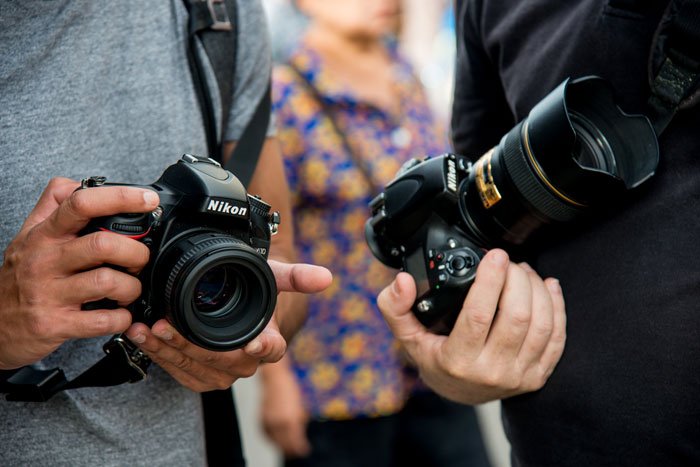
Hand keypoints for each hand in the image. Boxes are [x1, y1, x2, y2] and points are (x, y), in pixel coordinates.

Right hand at [0, 178, 158, 368]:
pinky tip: (121, 314)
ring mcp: (49, 294)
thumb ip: (52, 206)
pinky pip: (103, 320)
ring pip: (107, 281)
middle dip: (136, 252)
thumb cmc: (19, 278)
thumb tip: (78, 183)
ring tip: (130, 289)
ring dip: (131, 287)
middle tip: (140, 260)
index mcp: (44, 234)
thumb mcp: (28, 236)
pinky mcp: (55, 325)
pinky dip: (122, 318)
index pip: (81, 203)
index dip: (121, 197)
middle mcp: (45, 261)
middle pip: (103, 244)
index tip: (148, 199)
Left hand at [125, 260, 331, 391]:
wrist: (238, 305)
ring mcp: (222, 373)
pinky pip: (179, 373)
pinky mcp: (199, 375)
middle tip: (165, 325)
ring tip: (145, 330)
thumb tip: (327, 277)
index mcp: (269, 342)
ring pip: (195, 371)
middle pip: (220, 362)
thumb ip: (297, 277)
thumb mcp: (274, 278)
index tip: (253, 342)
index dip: (263, 347)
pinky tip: (141, 337)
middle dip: (190, 345)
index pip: (272, 350)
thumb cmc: (256, 291)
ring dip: (167, 352)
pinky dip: (158, 356)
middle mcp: (247, 363)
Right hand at [260, 357, 310, 457]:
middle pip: (285, 446)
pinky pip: (268, 436)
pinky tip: (280, 438)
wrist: (274, 379)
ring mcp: (268, 423)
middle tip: (299, 449)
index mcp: (290, 421)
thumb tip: (301, 437)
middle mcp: (278, 424)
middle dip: (293, 449)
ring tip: (290, 445)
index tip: (305, 449)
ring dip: (283, 445)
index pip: (296, 443)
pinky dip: (274, 439)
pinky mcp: (261, 421)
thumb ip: (301, 424)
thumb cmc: (290, 390)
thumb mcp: (301, 407)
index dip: (302, 448)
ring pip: (276, 443)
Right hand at [377, 249, 565, 404]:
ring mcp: (518, 376)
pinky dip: (557, 307)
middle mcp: (490, 371)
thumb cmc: (436, 359)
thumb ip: (396, 307)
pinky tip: (547, 287)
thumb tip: (403, 281)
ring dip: (536, 289)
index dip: (490, 281)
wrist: (460, 394)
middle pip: (516, 316)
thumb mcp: (408, 336)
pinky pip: (557, 338)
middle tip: (508, 262)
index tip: (494, 255)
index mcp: (457, 360)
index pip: (478, 315)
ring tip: (523, 272)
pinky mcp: (538, 376)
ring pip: (541, 324)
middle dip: (517, 279)